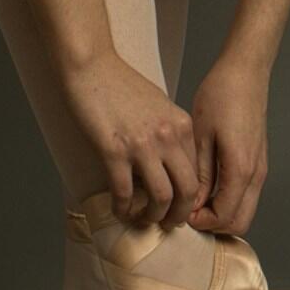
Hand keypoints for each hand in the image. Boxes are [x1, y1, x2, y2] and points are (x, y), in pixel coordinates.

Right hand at [59, 49, 201, 227]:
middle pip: (188, 190)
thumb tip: (171, 165)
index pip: (198, 172)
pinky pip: (124, 192)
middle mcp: (168, 136)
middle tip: (167, 224)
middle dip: (179, 215)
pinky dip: (123, 208)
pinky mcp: (114, 150)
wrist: (91, 66)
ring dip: (152, 216)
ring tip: (142, 219)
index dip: (192, 198)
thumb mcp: (159, 105)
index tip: (180, 208)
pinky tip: (118, 210)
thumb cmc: (121, 84)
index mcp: (181, 124)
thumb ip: (170, 133)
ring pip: (161, 198)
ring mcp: (143, 144)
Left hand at [186, 54, 269, 235]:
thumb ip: (199, 175)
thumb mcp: (201, 135)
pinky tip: (205, 183)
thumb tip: (192, 204)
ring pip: (244, 210)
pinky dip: (227, 199)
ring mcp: (260, 168)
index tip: (179, 209)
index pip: (223, 218)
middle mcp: (256, 174)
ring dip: (220, 213)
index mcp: (241, 169)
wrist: (245, 71)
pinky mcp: (258, 161)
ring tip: (192, 197)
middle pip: (238, 223)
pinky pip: (246, 194)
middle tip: (185, 209)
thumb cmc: (221, 95)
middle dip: (212, 225)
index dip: (199, 222)